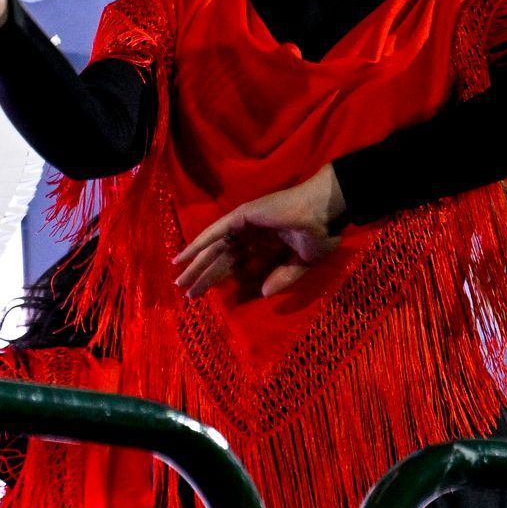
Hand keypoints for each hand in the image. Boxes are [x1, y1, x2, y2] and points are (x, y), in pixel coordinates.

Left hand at [173, 165, 347, 299]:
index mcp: (266, 242)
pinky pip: (216, 232)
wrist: (326, 213)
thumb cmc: (320, 233)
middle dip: (204, 275)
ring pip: (215, 247)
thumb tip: (262, 293)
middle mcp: (252, 232)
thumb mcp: (302, 262)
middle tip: (187, 293)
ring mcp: (246, 222)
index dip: (222, 277)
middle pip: (221, 258)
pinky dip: (199, 243)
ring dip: (197, 263)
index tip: (208, 294)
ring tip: (180, 281)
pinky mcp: (243, 215)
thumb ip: (283, 276)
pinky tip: (184, 257)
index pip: (237, 263)